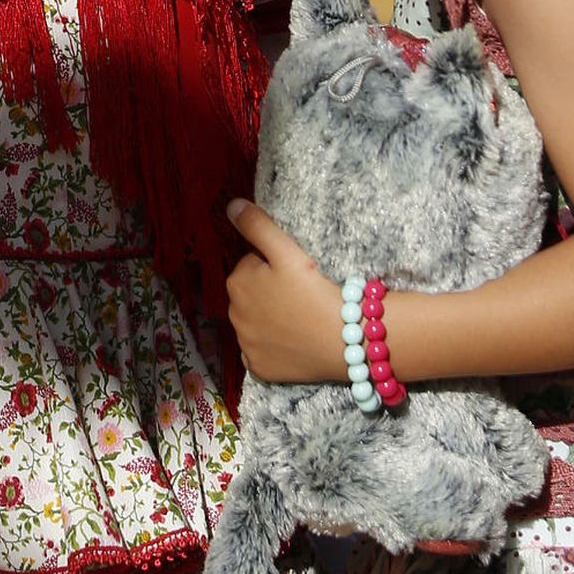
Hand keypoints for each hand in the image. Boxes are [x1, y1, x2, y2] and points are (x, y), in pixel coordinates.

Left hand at [226, 203, 344, 382]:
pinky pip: (259, 353)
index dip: (275, 267)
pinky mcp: (259, 369)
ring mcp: (245, 346)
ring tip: (299, 317)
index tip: (296, 274)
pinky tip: (291, 342)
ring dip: (269, 318)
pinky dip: (271, 347)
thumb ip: (257, 226)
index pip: (252, 265)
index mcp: (236, 283)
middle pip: (251, 294)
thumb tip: (231, 205)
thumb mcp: (287, 251)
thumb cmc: (314, 291)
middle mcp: (233, 315)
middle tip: (300, 295)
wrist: (343, 341)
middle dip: (268, 292)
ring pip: (255, 323)